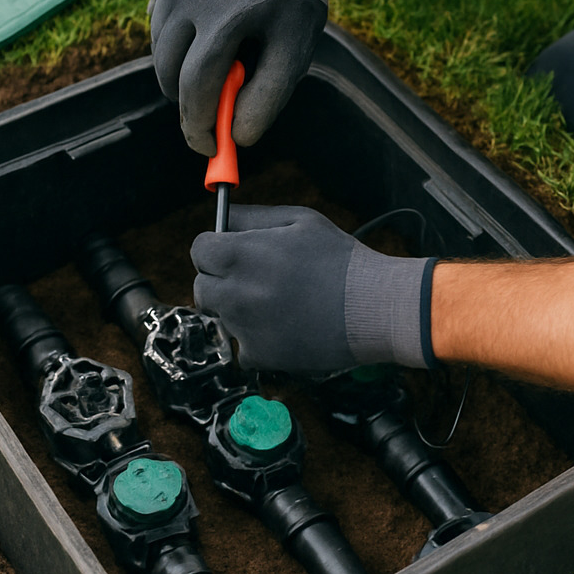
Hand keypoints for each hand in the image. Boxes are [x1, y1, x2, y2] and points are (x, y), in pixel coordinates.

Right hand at [149, 0, 353, 154]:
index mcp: (228, 11)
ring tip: (222, 64)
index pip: (197, 84)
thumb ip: (268, 95)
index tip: (209, 149)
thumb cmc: (295, 4)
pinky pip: (159, 31)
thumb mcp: (296, 50)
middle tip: (211, 121)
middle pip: (169, 72)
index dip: (199, 124)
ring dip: (181, 75)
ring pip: (160, 54)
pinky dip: (177, 48)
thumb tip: (237, 137)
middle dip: (187, 105)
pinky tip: (208, 37)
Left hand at [191, 205, 434, 374]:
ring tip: (281, 304)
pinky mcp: (259, 356)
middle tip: (254, 280)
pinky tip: (287, 327)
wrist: (373, 307)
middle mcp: (236, 292)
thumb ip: (254, 217)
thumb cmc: (341, 260)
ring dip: (240, 311)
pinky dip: (258, 341)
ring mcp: (245, 327)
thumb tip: (223, 217)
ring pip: (222, 317)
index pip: (199, 250)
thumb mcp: (300, 221)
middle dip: (221, 281)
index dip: (215, 250)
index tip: (232, 254)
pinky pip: (242, 347)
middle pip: (202, 286)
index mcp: (241, 254)